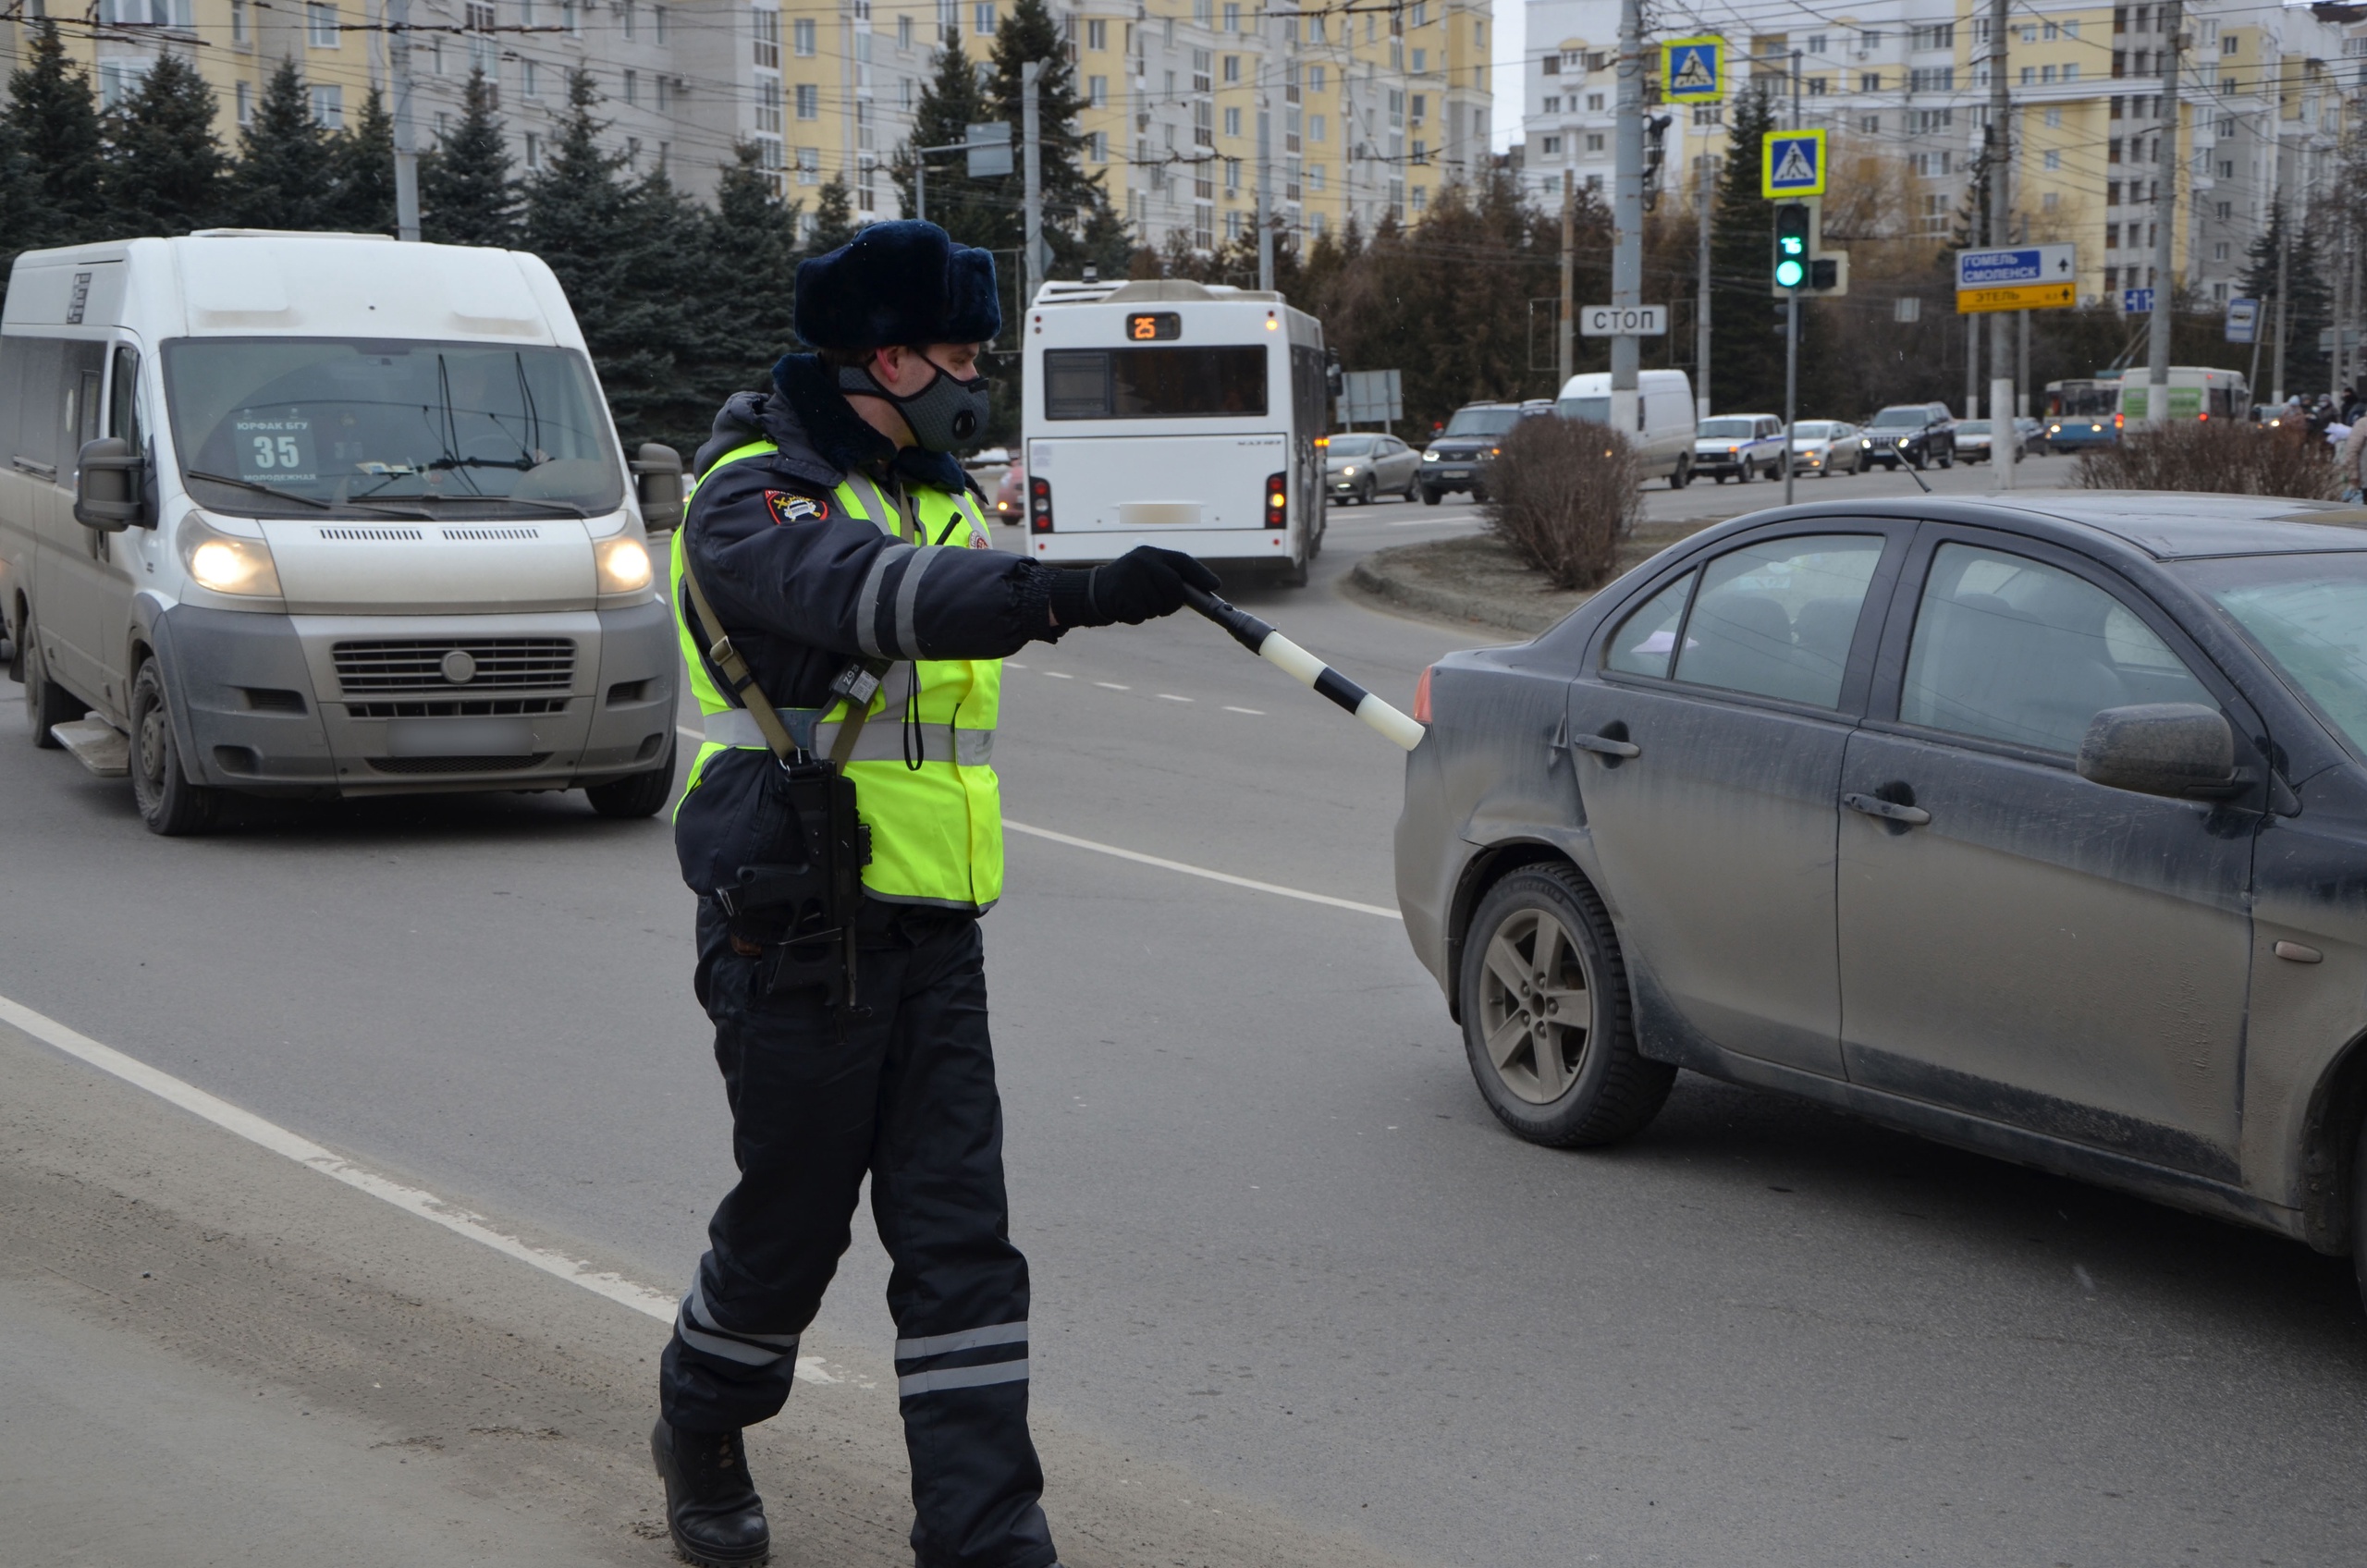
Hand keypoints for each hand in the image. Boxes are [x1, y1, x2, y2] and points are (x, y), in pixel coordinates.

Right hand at [1054, 547, 1221, 625]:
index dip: (1200, 574)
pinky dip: (1136, 617)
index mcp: (1151, 553)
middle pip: (1175, 588)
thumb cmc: (1129, 585)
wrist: (1092, 592)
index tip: (1214, 586)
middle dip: (1172, 602)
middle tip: (1161, 606)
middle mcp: (1142, 561)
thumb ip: (1172, 576)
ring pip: (1158, 605)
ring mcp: (1131, 577)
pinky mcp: (1121, 595)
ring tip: (1136, 602)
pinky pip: (1141, 615)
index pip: (1181, 560)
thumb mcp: (1148, 572)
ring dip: (1151, 611)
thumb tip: (1207, 588)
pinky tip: (1125, 608)